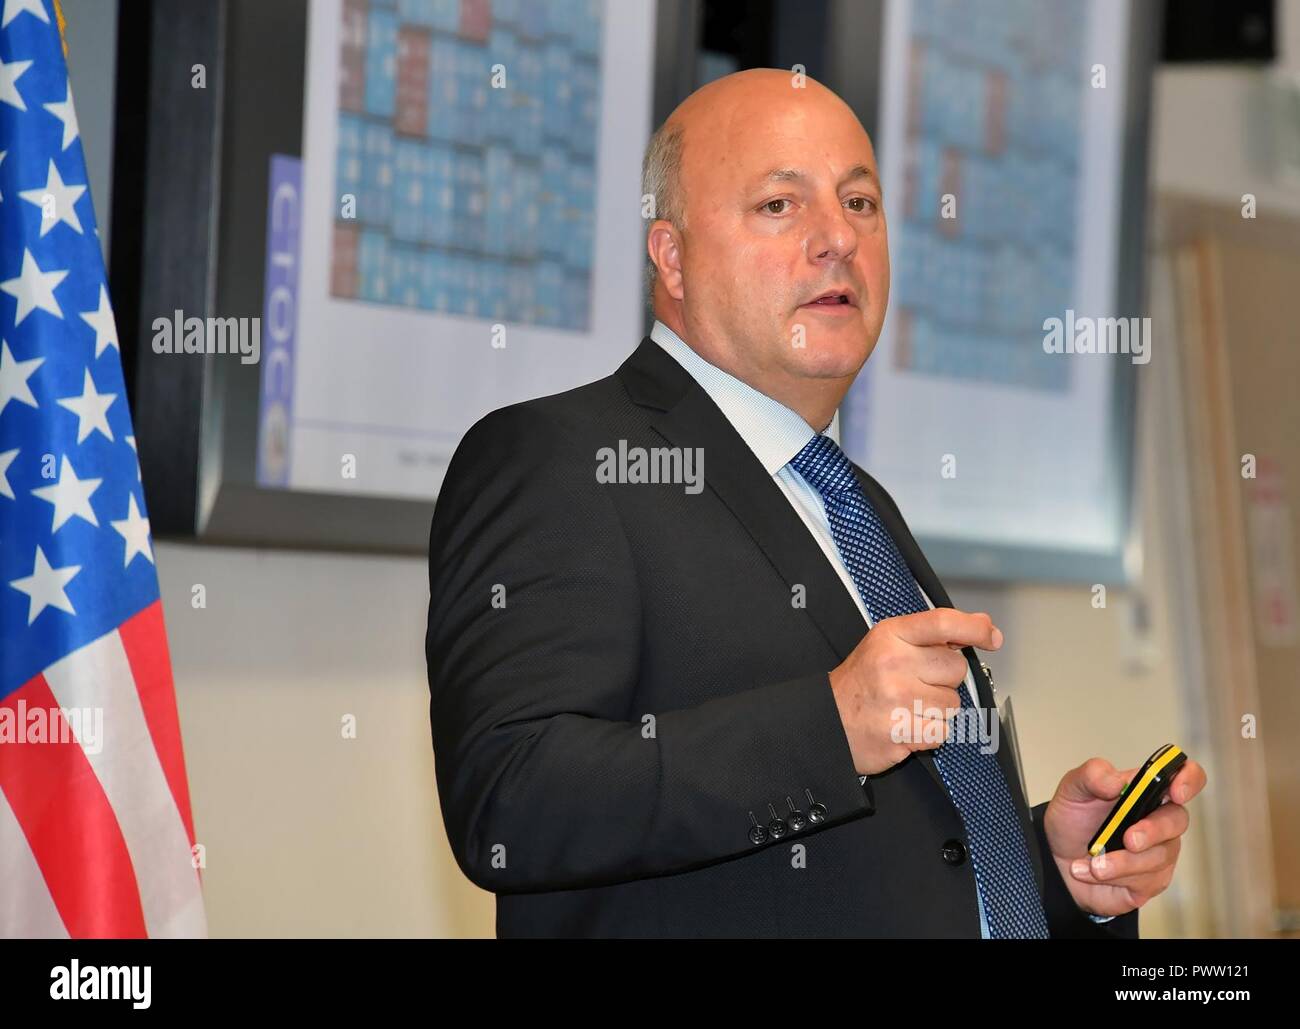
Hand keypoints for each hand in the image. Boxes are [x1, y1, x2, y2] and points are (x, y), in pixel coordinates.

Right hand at [828, 608, 1001, 775]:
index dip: (974, 628)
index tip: (991, 636)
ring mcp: (896, 698)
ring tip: (908, 707)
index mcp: (891, 636)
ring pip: (953, 704)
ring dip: (937, 710)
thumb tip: (983, 626)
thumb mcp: (887, 644)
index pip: (943, 623)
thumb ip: (932, 634)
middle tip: (915, 684)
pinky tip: (907, 725)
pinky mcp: (901, 731)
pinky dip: (930, 733)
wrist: (827, 720)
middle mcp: (893, 662)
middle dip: (944, 680)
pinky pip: (942, 731)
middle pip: (956, 669)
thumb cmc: (862, 682)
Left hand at [1042, 756, 1206, 917]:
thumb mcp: (1073, 788)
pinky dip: (1114, 876)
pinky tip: (1089, 871)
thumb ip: (1092, 775)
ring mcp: (1159, 851)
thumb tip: (1117, 781)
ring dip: (1122, 861)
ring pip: (1158, 856)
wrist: (1056, 857)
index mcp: (1146, 789)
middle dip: (1152, 831)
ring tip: (1093, 863)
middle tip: (1128, 840)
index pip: (1185, 775)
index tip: (1175, 792)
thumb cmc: (1074, 819)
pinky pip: (1144, 881)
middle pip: (1178, 820)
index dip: (1189, 779)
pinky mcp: (1152, 880)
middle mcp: (1160, 819)